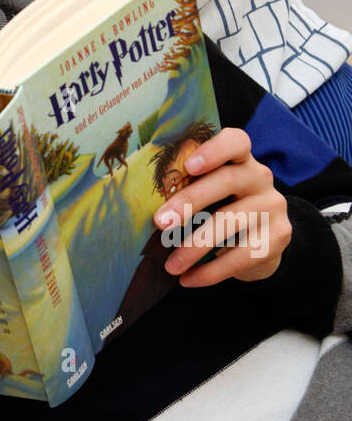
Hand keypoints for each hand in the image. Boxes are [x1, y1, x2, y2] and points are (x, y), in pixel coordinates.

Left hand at [154, 127, 291, 286]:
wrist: (262, 242)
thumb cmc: (222, 208)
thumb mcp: (211, 192)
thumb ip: (190, 186)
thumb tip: (142, 202)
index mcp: (240, 158)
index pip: (236, 141)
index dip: (213, 151)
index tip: (188, 166)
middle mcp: (260, 177)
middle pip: (226, 181)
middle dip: (189, 202)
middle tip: (160, 223)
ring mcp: (273, 206)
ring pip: (231, 221)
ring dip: (195, 246)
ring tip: (170, 265)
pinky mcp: (278, 237)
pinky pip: (242, 255)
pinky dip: (211, 271)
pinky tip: (188, 279)